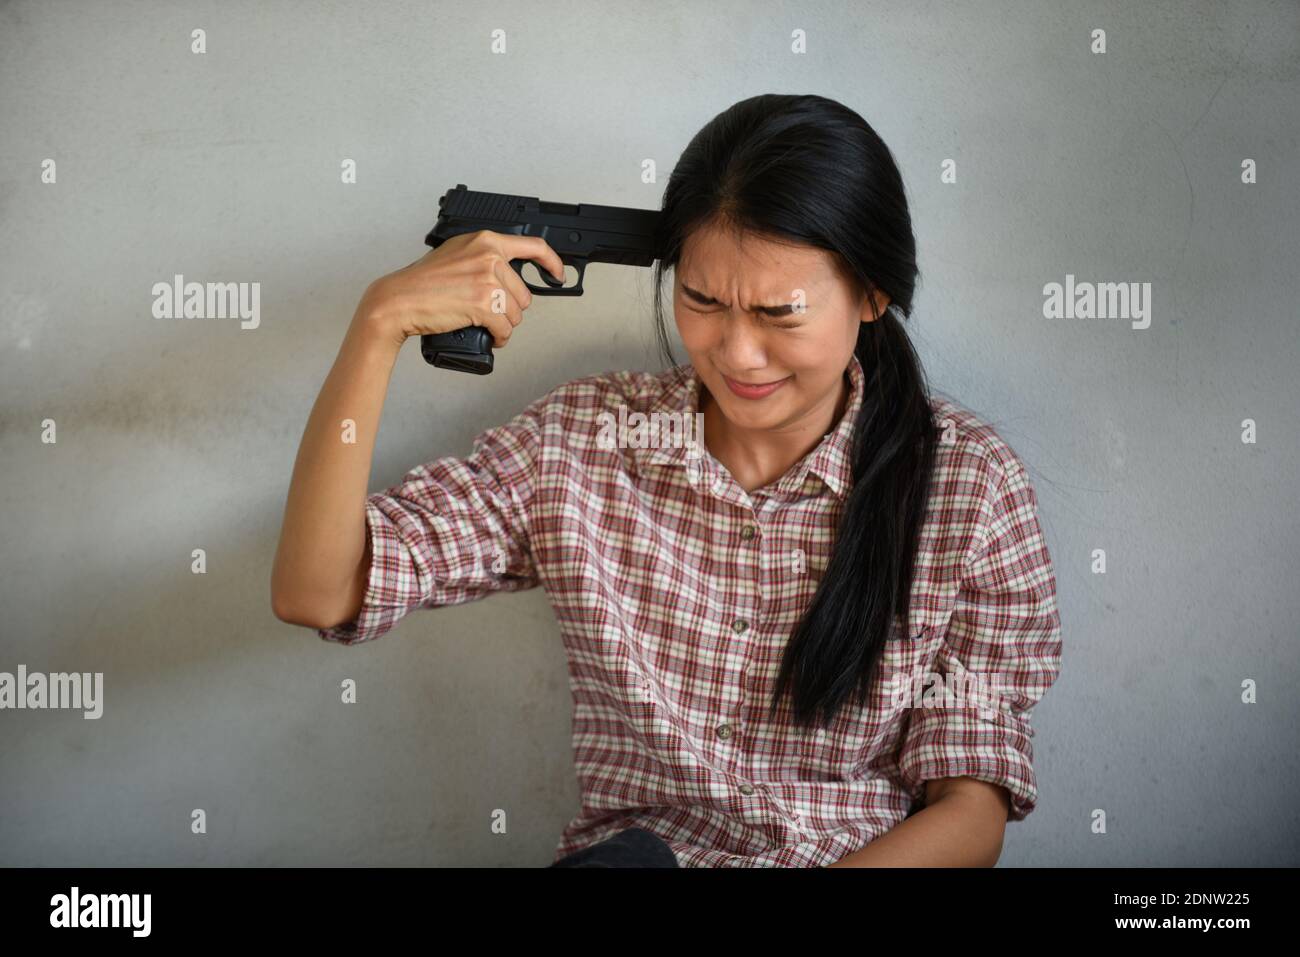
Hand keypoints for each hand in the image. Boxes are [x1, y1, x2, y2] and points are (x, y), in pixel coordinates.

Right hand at [354, 230, 565, 350]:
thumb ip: (484, 256)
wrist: (400, 299)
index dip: (552, 263)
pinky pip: (505, 329)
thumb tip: (508, 274)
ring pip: (516, 314)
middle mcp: (490, 257)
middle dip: (509, 309)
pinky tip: (488, 335)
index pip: (534, 246)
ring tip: (481, 321)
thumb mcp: (458, 254)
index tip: (558, 274)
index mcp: (486, 241)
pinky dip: (499, 338)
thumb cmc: (423, 281)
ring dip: (503, 324)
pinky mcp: (484, 304)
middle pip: (523, 293)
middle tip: (486, 311)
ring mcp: (488, 280)